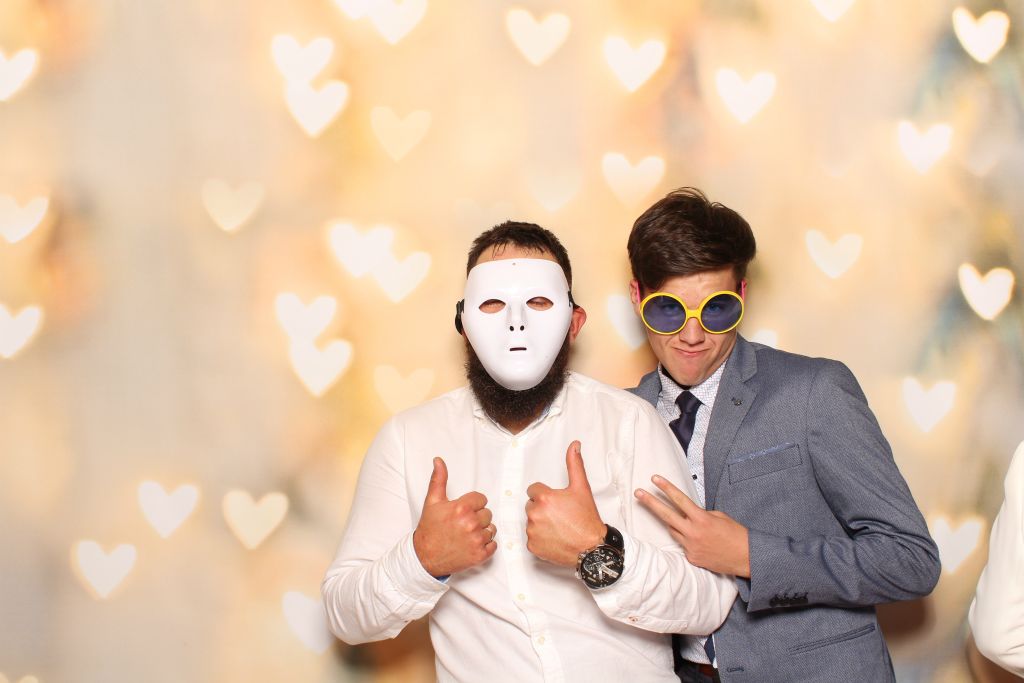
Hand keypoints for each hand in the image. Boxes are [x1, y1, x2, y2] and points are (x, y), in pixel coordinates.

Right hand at [413, 457, 496, 576]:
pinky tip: (472, 544)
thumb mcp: (432, 501)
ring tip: (467, 534)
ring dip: (482, 531)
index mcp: (462, 508)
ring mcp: (476, 540)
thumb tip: (438, 460)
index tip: (462, 511)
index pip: (482, 499)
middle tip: (462, 523)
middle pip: (487, 513)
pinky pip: (493, 545)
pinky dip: (485, 545)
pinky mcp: (480, 555)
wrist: (425, 557)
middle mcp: (471, 523)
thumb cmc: (430, 528)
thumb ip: (438, 479)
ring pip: (491, 529)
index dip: (472, 504)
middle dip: (477, 517)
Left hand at [525, 441, 605, 566]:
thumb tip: (574, 445)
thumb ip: (574, 464)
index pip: (534, 490)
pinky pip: (532, 538)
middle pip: (531, 505)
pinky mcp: (533, 546)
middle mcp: (534, 514)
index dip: (546, 495)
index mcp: (544, 498)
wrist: (592, 548)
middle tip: (560, 515)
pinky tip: (555, 538)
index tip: (557, 502)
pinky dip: (541, 538)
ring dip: (541, 523)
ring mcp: (532, 531)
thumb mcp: (581, 488)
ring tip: (559, 527)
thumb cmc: (587, 519)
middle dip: (542, 508)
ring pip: (531, 521)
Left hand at [635, 475, 749, 576]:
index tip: (654, 479)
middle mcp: (693, 533)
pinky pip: (683, 545)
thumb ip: (701, 514)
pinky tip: (701, 542)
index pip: (679, 500)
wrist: (747, 558)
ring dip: (674, 523)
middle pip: (666, 515)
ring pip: (673, 530)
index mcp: (702, 519)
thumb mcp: (720, 516)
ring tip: (685, 522)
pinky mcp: (691, 558)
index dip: (666, 488)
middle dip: (650, 503)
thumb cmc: (736, 534)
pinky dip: (688, 540)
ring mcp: (690, 547)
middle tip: (638, 493)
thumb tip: (689, 514)